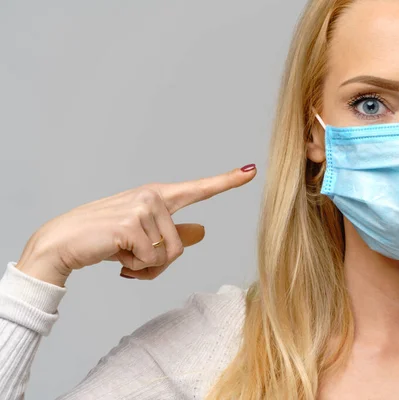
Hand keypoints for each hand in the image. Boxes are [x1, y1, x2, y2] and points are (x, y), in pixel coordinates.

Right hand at [15, 164, 256, 285]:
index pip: (198, 189)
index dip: (227, 182)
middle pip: (181, 245)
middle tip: (133, 260)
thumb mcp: (142, 236)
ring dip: (146, 268)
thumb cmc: (102, 238)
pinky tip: (116, 258)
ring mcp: (142, 207)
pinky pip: (151, 261)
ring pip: (168, 255)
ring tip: (124, 257)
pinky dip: (135, 269)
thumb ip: (173, 233)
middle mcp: (153, 196)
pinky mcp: (131, 224)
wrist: (62, 244)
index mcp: (157, 196)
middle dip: (159, 264)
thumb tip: (204, 231)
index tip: (252, 171)